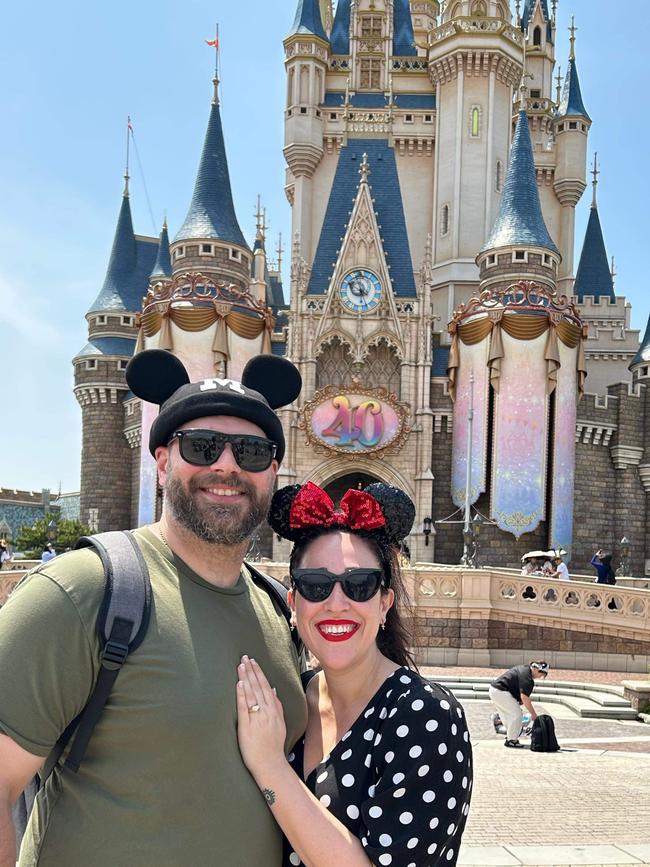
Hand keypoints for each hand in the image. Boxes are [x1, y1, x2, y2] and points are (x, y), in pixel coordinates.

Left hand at [236, 656, 287, 779]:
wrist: (270, 764)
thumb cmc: (273, 745)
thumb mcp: (280, 722)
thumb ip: (277, 705)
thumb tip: (272, 689)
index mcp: (274, 710)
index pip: (265, 686)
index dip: (259, 672)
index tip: (253, 661)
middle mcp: (266, 711)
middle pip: (258, 687)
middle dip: (251, 671)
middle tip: (244, 658)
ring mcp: (257, 718)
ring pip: (251, 694)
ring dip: (246, 678)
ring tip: (240, 666)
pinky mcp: (247, 726)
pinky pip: (244, 708)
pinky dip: (242, 695)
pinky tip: (239, 684)